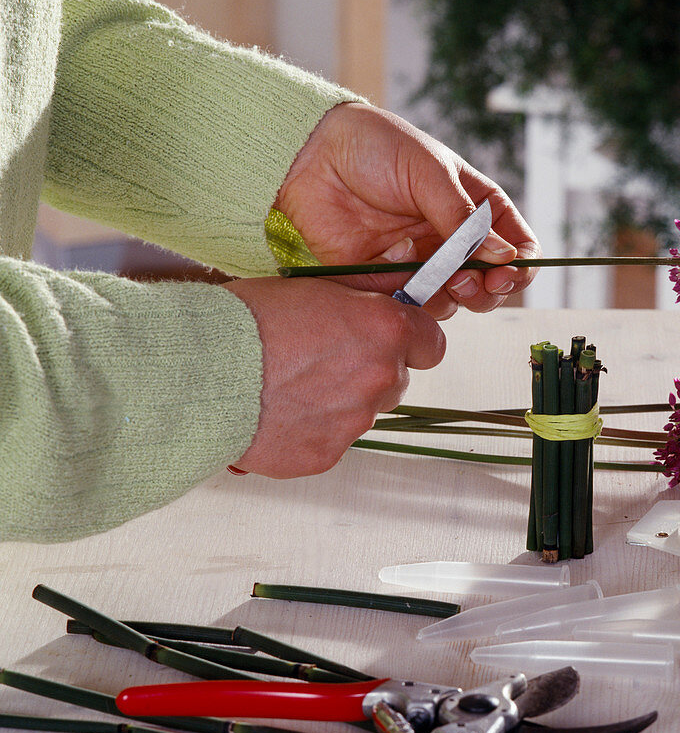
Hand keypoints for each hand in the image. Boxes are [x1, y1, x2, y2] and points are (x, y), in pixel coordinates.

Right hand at [222, 276, 444, 476]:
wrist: (194, 372)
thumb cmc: (245, 322)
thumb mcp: (312, 287)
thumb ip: (364, 292)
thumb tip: (397, 277)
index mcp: (383, 329)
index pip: (431, 343)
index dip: (410, 340)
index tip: (389, 338)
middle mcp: (379, 377)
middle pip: (394, 379)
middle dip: (367, 371)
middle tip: (320, 360)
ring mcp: (356, 421)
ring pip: (362, 411)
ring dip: (338, 401)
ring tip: (288, 386)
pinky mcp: (327, 454)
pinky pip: (331, 441)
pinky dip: (311, 430)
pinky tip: (277, 412)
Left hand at [274, 102, 540, 316]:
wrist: (310, 155)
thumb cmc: (374, 147)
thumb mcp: (429, 171)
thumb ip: (464, 218)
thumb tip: (503, 255)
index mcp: (473, 207)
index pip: (515, 245)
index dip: (520, 265)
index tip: (509, 273)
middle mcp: (451, 239)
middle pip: (489, 284)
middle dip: (488, 290)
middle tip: (472, 281)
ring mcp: (420, 262)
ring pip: (453, 302)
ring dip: (453, 297)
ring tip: (441, 278)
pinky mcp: (386, 281)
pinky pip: (409, 305)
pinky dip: (411, 297)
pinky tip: (397, 265)